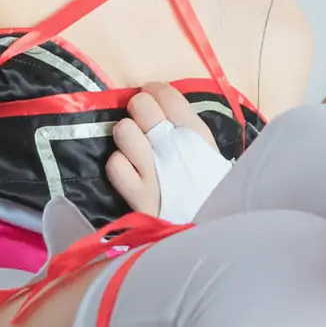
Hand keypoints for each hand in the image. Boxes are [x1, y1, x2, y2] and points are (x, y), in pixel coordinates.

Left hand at [106, 83, 216, 216]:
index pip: (168, 94)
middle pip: (141, 105)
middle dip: (139, 110)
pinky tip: (130, 173)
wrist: (211, 235)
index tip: (154, 98)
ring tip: (135, 149)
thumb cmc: (211, 193)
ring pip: (123, 130)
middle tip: (143, 124)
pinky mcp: (137, 195)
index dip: (156, 91)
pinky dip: (119, 166)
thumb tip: (163, 104)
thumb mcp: (211, 156)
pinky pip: (114, 164)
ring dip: (127, 136)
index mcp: (198, 135)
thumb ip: (190, 131)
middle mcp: (175, 148)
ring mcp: (154, 171)